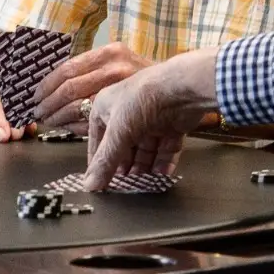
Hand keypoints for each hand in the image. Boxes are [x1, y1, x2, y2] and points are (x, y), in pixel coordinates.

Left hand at [32, 43, 153, 129]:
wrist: (180, 90)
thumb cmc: (145, 82)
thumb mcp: (120, 64)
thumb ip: (93, 71)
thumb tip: (56, 88)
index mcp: (110, 53)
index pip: (67, 68)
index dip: (47, 84)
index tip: (36, 95)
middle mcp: (115, 68)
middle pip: (68, 88)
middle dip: (49, 104)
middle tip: (38, 113)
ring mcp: (122, 92)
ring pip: (77, 106)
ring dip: (58, 117)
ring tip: (48, 122)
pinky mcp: (126, 112)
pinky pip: (90, 122)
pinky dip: (74, 126)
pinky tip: (67, 128)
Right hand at [84, 49, 220, 189]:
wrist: (182, 87)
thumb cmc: (144, 97)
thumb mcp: (117, 132)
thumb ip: (105, 161)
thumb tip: (91, 184)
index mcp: (106, 107)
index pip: (97, 140)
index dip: (99, 161)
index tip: (100, 180)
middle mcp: (128, 112)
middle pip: (124, 147)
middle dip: (125, 167)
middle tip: (125, 185)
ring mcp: (151, 119)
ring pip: (146, 150)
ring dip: (145, 168)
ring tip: (143, 184)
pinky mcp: (172, 124)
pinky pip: (165, 149)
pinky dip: (163, 163)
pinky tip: (160, 175)